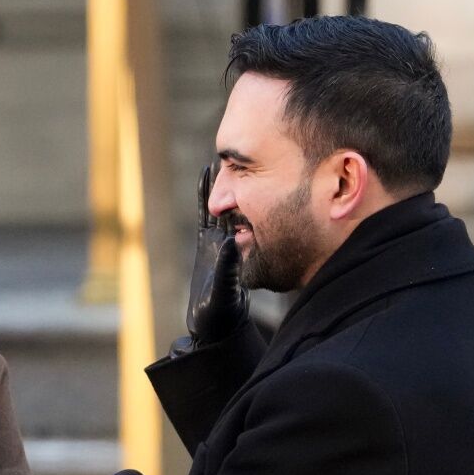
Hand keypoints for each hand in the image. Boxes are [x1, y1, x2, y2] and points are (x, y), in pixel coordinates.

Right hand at [186, 163, 247, 345]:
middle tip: (255, 150)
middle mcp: (232, 238)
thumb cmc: (221, 312)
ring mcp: (219, 239)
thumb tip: (231, 242)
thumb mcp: (227, 288)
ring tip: (229, 152)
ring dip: (226, 180)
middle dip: (247, 179)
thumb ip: (228, 267)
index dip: (256, 191)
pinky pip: (205, 210)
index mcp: (238, 246)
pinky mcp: (205, 241)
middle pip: (241, 202)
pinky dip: (204, 192)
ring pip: (225, 201)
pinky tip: (207, 172)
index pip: (249, 211)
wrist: (213, 324)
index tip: (269, 163)